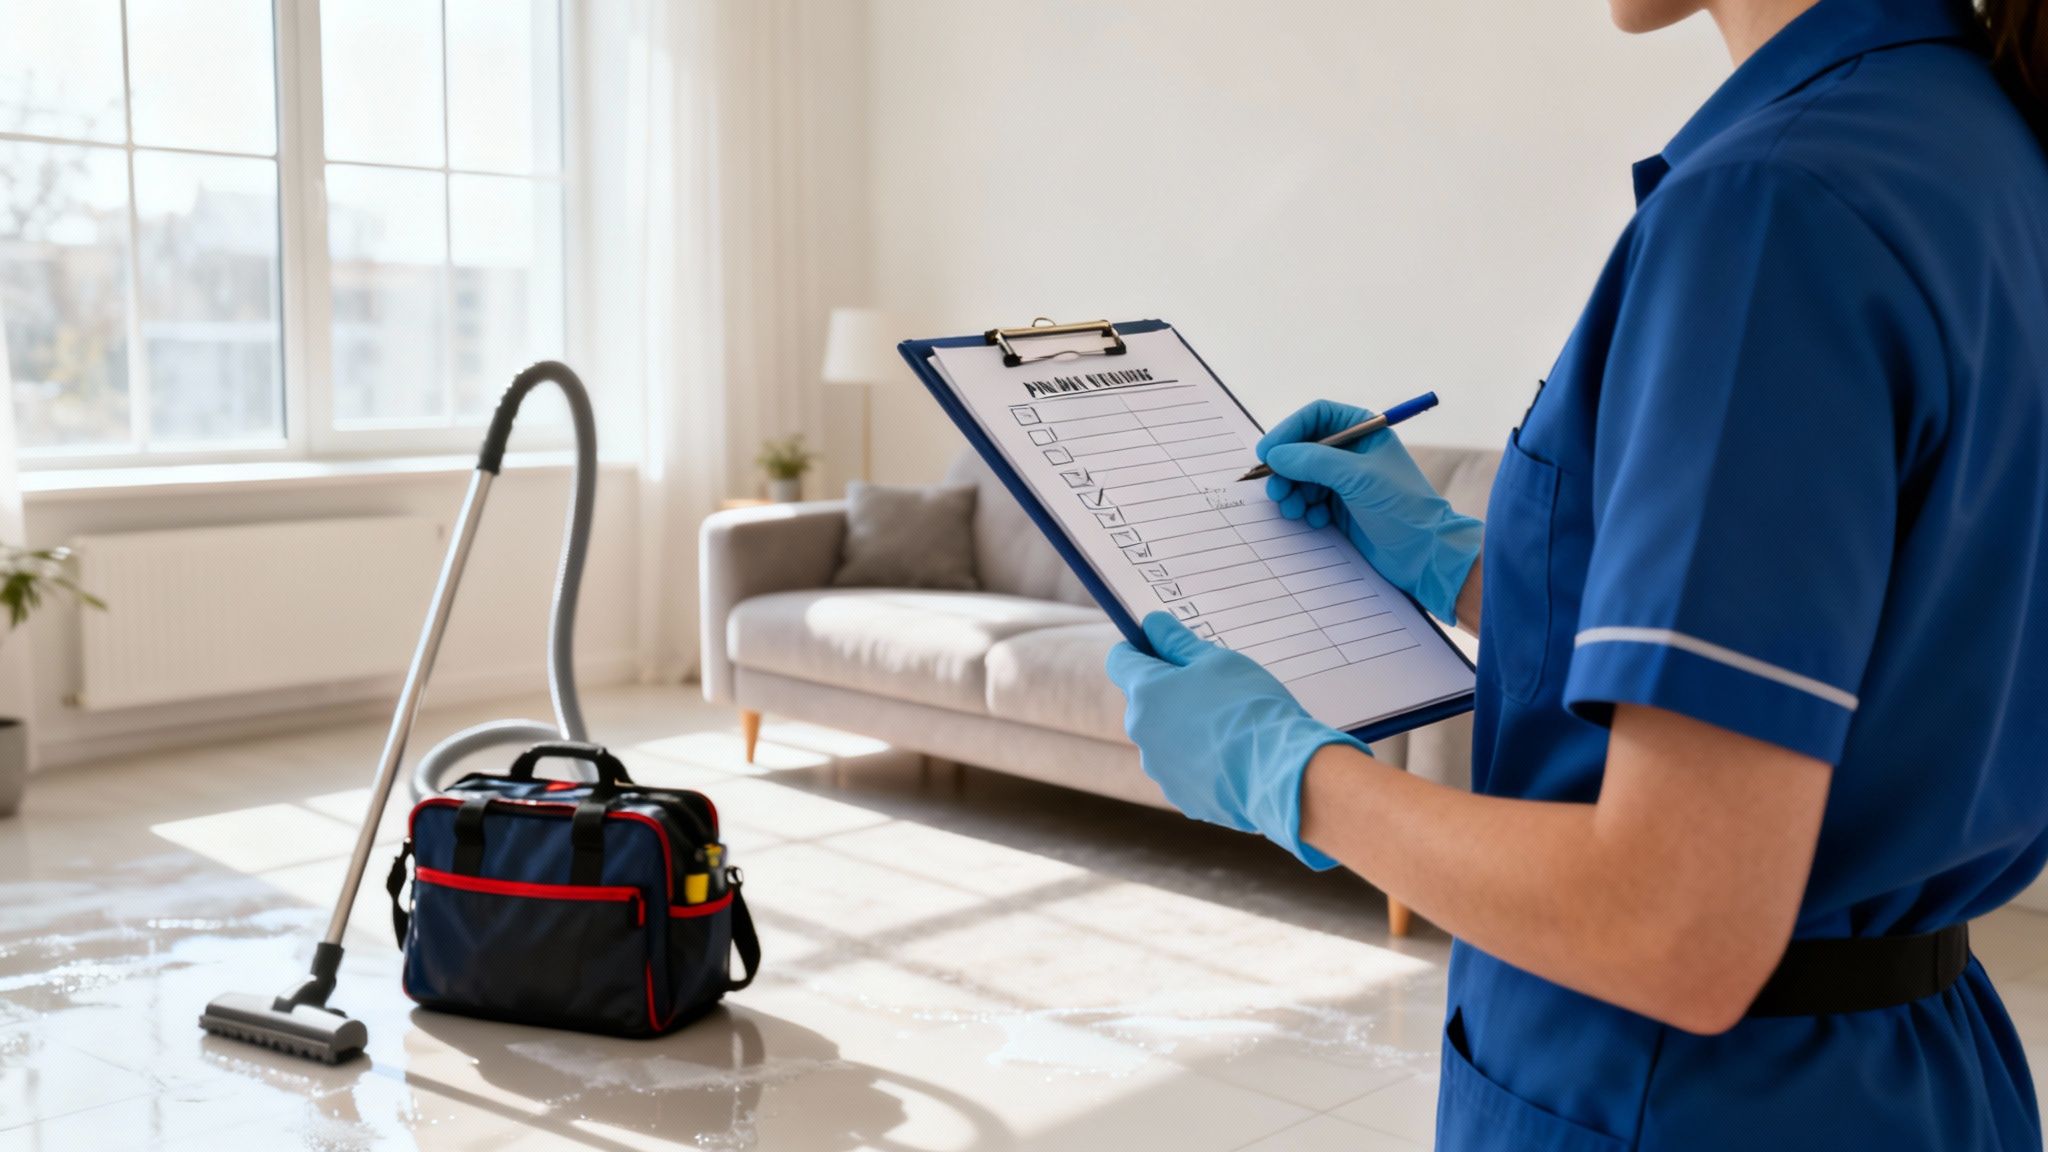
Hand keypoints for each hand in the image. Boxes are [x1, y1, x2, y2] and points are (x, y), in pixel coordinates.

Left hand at [1105, 612, 1363, 867]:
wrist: (1280, 772)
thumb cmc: (1248, 708)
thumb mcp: (1217, 660)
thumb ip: (1177, 641)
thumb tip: (1151, 625)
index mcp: (1145, 693)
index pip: (1121, 660)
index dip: (1141, 649)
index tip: (1165, 647)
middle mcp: (1141, 732)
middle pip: (1145, 701)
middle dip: (1170, 691)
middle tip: (1212, 689)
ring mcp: (1159, 769)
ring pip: (1164, 737)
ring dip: (1184, 727)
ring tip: (1227, 727)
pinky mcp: (1181, 796)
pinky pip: (1184, 768)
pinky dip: (1200, 760)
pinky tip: (1232, 757)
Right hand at [1256, 400, 1482, 623]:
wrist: (1425, 553)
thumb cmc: (1402, 507)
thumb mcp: (1357, 478)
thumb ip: (1314, 461)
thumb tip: (1276, 454)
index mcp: (1363, 431)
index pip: (1315, 417)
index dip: (1288, 431)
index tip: (1268, 452)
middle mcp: (1352, 452)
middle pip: (1302, 448)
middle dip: (1286, 469)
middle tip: (1276, 490)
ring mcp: (1345, 480)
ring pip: (1301, 477)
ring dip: (1292, 492)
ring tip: (1293, 510)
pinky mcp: (1341, 506)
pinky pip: (1309, 501)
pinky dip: (1305, 510)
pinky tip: (1316, 521)